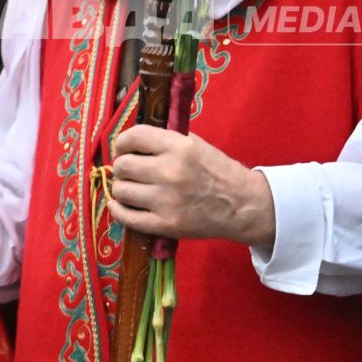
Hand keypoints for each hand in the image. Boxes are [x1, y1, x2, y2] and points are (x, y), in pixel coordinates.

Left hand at [106, 125, 274, 249]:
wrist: (242, 205)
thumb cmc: (218, 171)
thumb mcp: (195, 144)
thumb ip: (165, 140)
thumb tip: (132, 142)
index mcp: (179, 147)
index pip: (134, 137)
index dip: (122, 142)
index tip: (124, 149)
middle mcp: (170, 171)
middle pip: (122, 165)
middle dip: (122, 167)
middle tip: (129, 171)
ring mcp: (166, 200)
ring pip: (121, 190)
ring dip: (122, 188)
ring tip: (131, 188)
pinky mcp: (165, 224)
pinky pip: (127, 217)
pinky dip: (118, 210)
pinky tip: (120, 205)